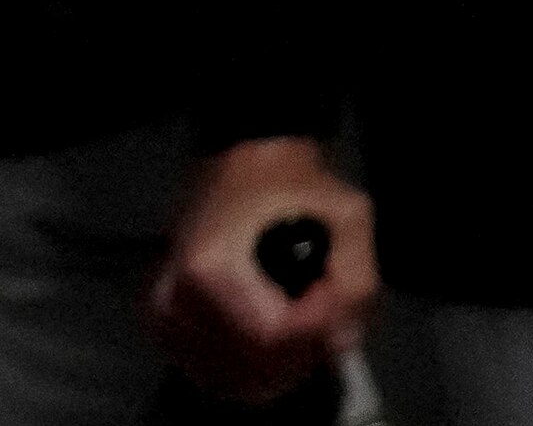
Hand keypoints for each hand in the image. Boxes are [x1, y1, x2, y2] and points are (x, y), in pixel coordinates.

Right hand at [146, 138, 375, 402]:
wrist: (243, 165)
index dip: (315, 327)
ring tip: (300, 319)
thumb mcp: (348, 214)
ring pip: (231, 379)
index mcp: (209, 270)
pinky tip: (274, 335)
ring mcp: (163, 319)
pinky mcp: (163, 328)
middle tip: (321, 311)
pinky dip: (250, 366)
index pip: (270, 335)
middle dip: (301, 351)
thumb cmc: (291, 186)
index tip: (328, 292)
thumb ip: (356, 278)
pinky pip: (213, 373)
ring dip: (278, 364)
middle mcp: (174, 302)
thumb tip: (342, 340)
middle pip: (249, 367)